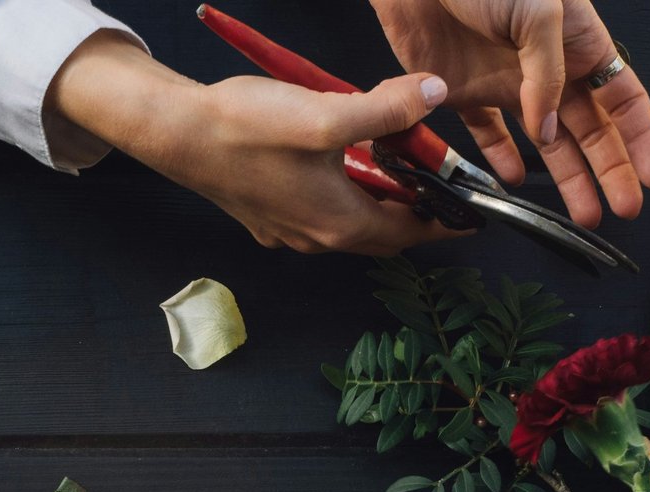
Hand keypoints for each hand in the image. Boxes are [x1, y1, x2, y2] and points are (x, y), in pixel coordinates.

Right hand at [49, 32, 465, 254]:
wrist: (177, 133)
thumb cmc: (245, 130)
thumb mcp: (327, 114)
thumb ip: (388, 111)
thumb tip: (434, 96)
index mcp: (338, 223)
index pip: (411, 232)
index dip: (446, 220)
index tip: (472, 212)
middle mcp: (315, 237)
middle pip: (382, 232)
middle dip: (412, 208)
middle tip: (434, 178)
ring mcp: (288, 230)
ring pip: (350, 222)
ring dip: (375, 197)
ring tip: (391, 161)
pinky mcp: (267, 216)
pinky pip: (319, 212)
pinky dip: (343, 193)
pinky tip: (338, 161)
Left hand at [369, 0, 649, 225]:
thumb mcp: (539, 11)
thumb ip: (547, 74)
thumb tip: (548, 129)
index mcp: (580, 43)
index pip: (623, 98)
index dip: (642, 138)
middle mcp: (550, 69)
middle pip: (592, 129)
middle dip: (612, 170)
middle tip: (625, 209)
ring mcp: (509, 83)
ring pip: (546, 142)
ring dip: (567, 178)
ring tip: (584, 213)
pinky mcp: (466, 91)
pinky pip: (488, 134)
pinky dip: (501, 159)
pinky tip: (514, 183)